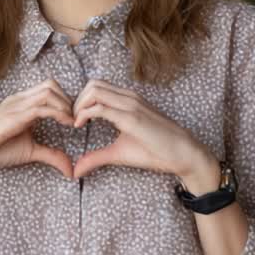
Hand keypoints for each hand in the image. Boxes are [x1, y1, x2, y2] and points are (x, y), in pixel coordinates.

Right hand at [0, 79, 75, 182]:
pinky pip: (41, 107)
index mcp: (21, 103)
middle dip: (70, 100)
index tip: (76, 119)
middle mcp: (18, 100)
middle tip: (77, 119)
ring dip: (67, 105)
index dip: (67, 101)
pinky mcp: (12, 117)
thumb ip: (50, 155)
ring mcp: (15, 106)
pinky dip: (59, 113)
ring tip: (73, 122)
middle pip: (51, 84)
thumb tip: (72, 169)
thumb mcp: (29, 152)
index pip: (49, 89)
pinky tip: (67, 125)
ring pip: (48, 91)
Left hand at [72, 80, 215, 188]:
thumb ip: (96, 157)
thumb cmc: (155, 151)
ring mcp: (131, 105)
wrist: (184, 155)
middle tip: (70, 120)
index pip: (95, 87)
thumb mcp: (118, 153)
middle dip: (75, 100)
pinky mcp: (132, 117)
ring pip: (94, 90)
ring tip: (75, 123)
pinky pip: (101, 107)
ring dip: (78, 104)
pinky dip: (84, 114)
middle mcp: (128, 97)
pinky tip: (80, 126)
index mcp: (126, 100)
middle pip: (91, 84)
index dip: (79, 100)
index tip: (72, 119)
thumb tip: (75, 170)